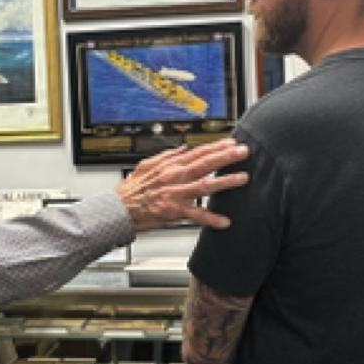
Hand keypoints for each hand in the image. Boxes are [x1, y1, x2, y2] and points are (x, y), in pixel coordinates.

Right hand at [116, 139, 248, 232]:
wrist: (119, 208)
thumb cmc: (133, 189)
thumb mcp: (148, 165)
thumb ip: (167, 155)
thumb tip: (183, 148)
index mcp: (170, 165)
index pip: (198, 152)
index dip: (217, 147)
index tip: (232, 143)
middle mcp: (174, 177)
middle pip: (204, 164)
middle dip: (226, 157)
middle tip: (243, 152)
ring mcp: (175, 194)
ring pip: (204, 186)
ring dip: (224, 182)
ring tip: (242, 178)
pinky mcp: (174, 211)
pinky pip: (195, 215)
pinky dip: (210, 219)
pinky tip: (224, 221)